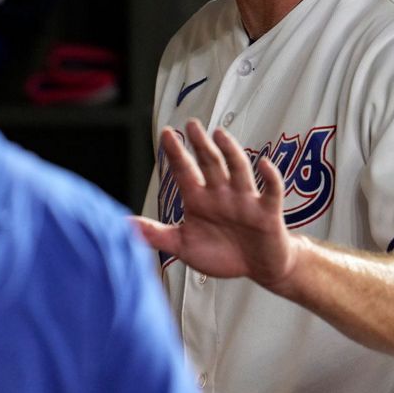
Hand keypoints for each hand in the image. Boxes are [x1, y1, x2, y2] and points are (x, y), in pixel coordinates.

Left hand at [132, 118, 298, 289]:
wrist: (259, 268)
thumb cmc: (222, 254)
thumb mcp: (184, 246)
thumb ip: (155, 235)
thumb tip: (122, 225)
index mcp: (199, 200)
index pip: (185, 171)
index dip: (176, 152)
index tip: (166, 133)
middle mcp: (221, 195)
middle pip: (210, 163)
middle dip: (201, 144)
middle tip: (192, 124)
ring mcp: (245, 201)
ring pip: (237, 170)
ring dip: (230, 152)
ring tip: (220, 135)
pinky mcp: (267, 212)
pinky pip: (270, 192)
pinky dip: (270, 177)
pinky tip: (264, 164)